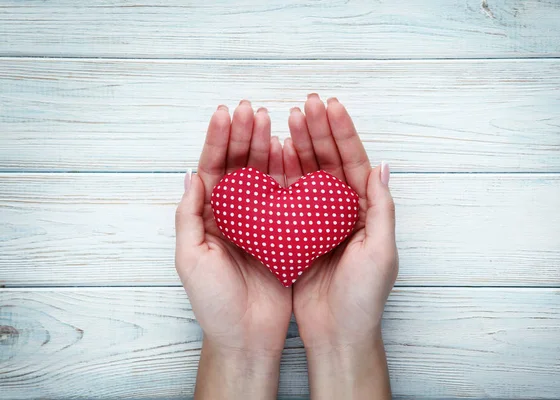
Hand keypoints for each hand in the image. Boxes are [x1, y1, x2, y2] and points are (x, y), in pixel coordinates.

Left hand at [175, 101, 290, 397]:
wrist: (247, 335)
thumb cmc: (214, 302)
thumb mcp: (192, 258)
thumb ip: (189, 216)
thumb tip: (191, 174)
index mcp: (207, 218)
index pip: (211, 169)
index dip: (217, 140)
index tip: (227, 114)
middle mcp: (232, 215)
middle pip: (236, 166)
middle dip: (242, 136)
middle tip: (252, 110)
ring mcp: (258, 221)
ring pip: (260, 175)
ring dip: (264, 147)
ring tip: (272, 120)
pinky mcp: (281, 233)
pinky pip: (283, 196)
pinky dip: (286, 173)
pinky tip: (289, 152)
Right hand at [284, 94, 397, 398]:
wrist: (339, 333)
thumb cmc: (364, 297)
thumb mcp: (380, 252)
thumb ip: (381, 209)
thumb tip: (381, 167)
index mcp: (366, 210)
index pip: (355, 162)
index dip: (342, 132)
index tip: (329, 105)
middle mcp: (343, 210)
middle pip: (330, 161)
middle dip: (319, 131)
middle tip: (304, 104)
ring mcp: (319, 219)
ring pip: (309, 174)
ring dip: (299, 146)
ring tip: (285, 119)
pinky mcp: (298, 233)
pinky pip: (290, 196)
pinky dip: (283, 174)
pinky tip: (274, 155)